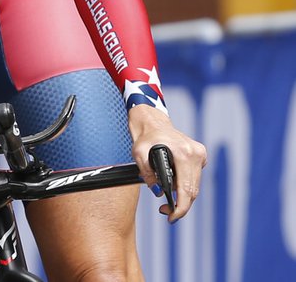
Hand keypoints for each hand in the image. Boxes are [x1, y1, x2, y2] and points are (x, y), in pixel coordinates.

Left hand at [128, 104, 206, 222]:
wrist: (152, 122)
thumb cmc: (145, 137)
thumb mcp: (138, 154)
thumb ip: (146, 174)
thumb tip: (157, 191)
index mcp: (184, 154)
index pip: (186, 189)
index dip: (180, 207)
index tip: (172, 217)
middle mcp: (196, 153)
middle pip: (193, 190)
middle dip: (180, 205)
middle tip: (165, 213)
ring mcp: (200, 154)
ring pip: (194, 185)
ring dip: (182, 197)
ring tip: (166, 202)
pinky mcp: (200, 155)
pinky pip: (194, 177)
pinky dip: (184, 185)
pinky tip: (172, 186)